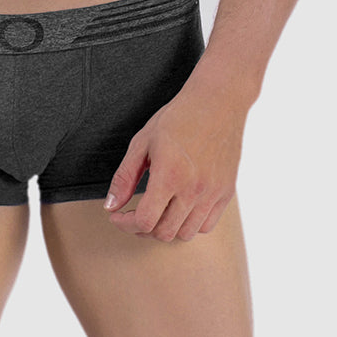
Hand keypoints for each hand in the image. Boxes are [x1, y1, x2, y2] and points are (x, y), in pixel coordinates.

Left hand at [103, 77, 247, 242]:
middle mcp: (194, 189)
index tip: (117, 216)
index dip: (125, 224)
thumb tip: (110, 206)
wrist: (217, 102)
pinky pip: (207, 226)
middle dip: (142, 228)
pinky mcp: (226, 193)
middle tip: (133, 213)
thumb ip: (125, 177)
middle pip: (164, 233)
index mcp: (170, 175)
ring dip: (166, 228)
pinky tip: (178, 208)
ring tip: (156, 211)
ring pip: (185, 234)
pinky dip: (189, 225)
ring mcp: (213, 193)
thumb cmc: (177, 117)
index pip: (145, 221)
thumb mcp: (142, 141)